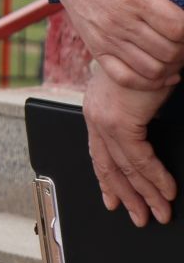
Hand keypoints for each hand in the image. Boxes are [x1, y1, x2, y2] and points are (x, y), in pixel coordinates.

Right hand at [50, 0, 183, 89]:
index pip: (178, 28)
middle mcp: (120, 21)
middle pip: (169, 51)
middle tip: (182, 37)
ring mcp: (107, 38)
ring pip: (152, 69)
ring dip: (171, 65)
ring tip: (174, 51)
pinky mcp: (96, 48)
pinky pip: (125, 77)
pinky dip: (148, 81)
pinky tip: (162, 72)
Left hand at [85, 67, 178, 225]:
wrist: (145, 45)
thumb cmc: (144, 67)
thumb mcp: (138, 98)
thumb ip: (136, 120)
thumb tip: (146, 143)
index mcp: (97, 111)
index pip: (99, 154)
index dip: (107, 180)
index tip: (114, 199)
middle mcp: (96, 118)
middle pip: (109, 167)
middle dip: (127, 196)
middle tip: (140, 217)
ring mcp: (104, 121)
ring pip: (125, 169)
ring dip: (146, 194)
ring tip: (161, 211)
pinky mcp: (119, 122)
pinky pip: (138, 160)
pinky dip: (155, 179)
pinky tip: (166, 191)